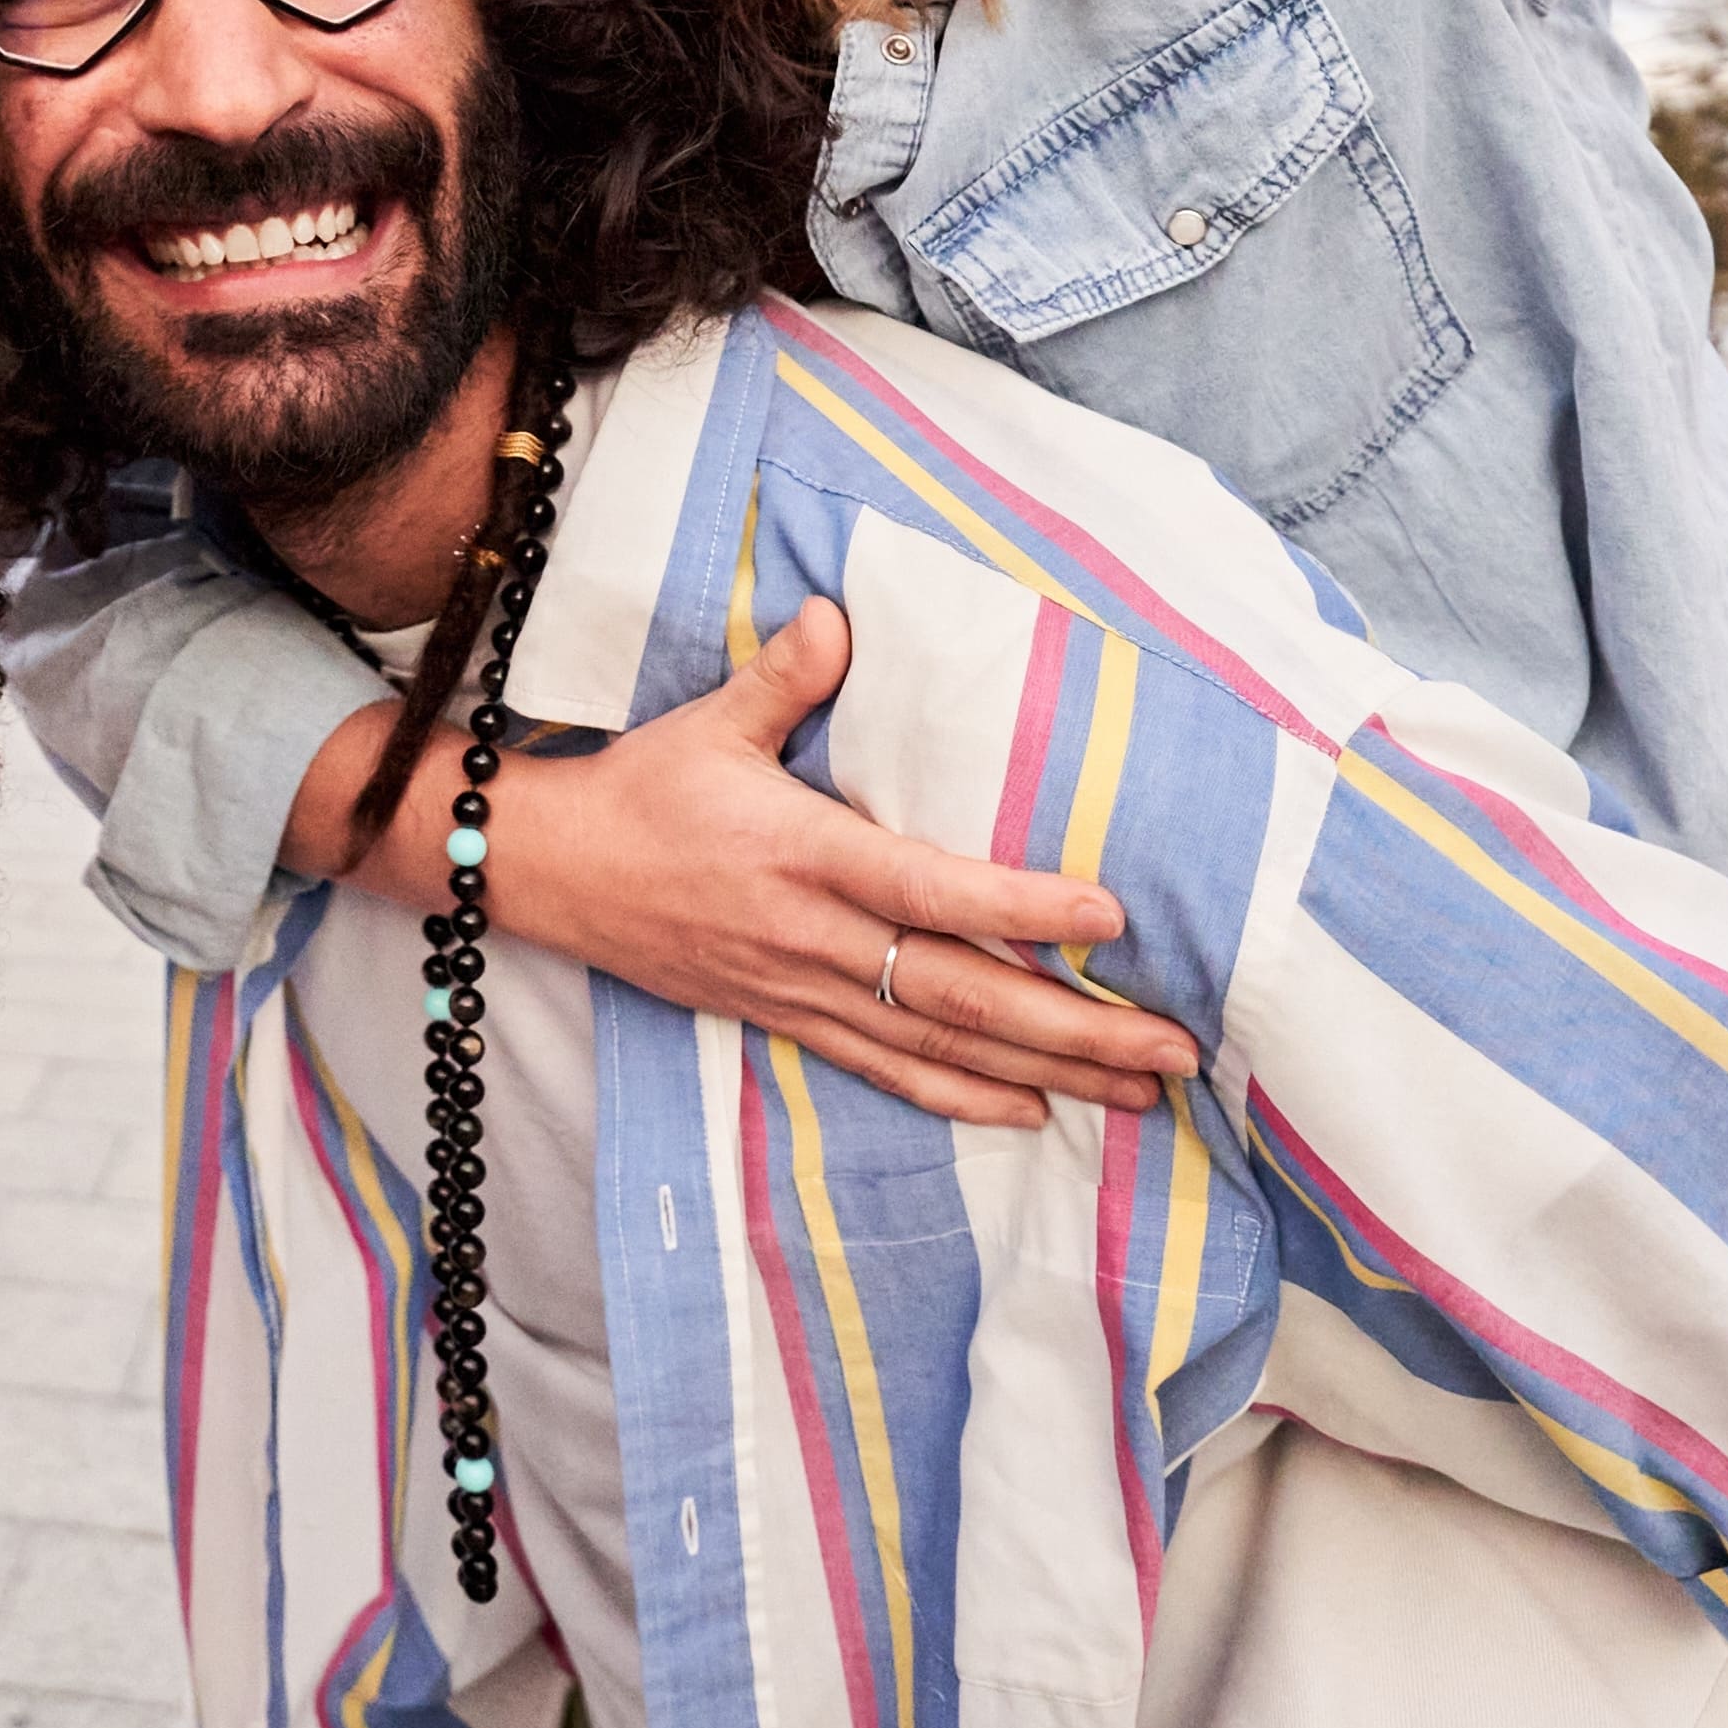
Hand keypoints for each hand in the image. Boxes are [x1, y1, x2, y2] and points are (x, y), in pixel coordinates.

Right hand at [488, 603, 1195, 1125]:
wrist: (549, 873)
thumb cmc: (639, 790)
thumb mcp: (707, 722)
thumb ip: (785, 676)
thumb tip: (837, 615)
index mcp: (804, 854)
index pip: (929, 890)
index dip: (1019, 909)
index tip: (1109, 917)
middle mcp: (813, 936)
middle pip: (960, 994)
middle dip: (1077, 1027)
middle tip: (1177, 1048)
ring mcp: (801, 990)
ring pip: (941, 1046)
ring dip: (1047, 1074)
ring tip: (1139, 1094)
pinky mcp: (784, 1020)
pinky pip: (885, 1070)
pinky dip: (961, 1098)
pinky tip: (1033, 1113)